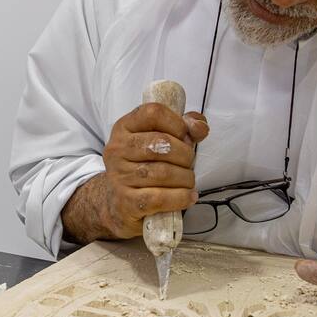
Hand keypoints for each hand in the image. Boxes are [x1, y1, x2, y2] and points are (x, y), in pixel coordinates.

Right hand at [61, 104, 208, 242]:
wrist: (119, 204)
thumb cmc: (145, 167)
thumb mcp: (160, 140)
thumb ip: (185, 128)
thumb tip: (199, 127)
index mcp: (124, 127)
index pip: (153, 113)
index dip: (177, 123)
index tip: (184, 136)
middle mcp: (117, 149)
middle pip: (162, 143)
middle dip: (185, 155)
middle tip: (188, 164)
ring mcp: (119, 177)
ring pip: (164, 172)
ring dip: (186, 178)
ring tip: (188, 182)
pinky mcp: (126, 203)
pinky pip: (160, 198)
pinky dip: (181, 197)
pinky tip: (188, 197)